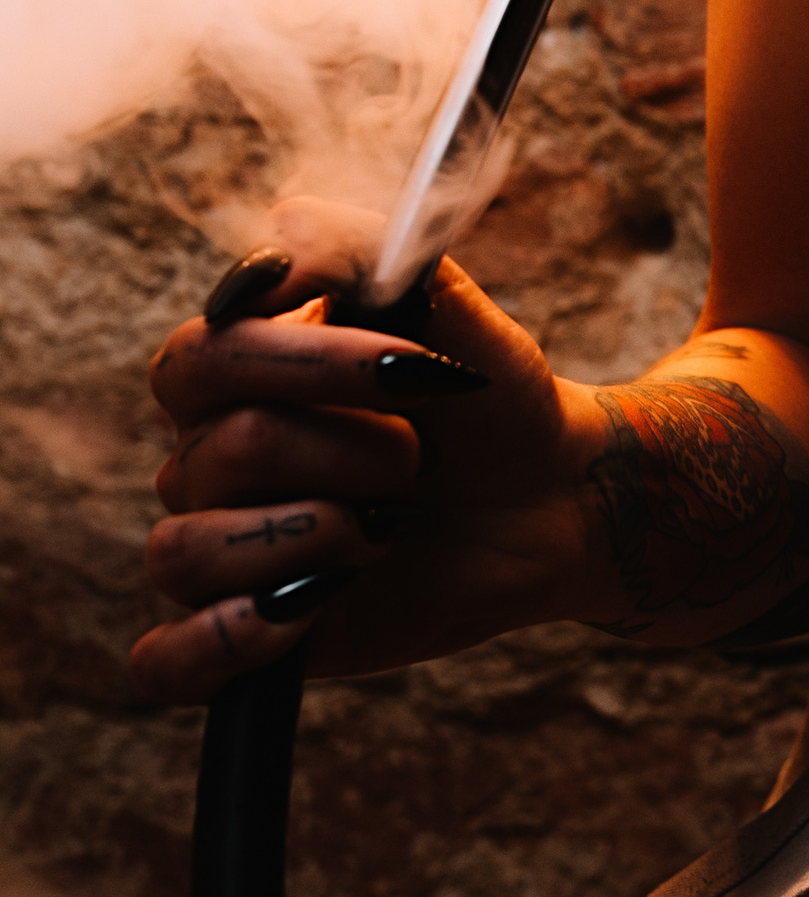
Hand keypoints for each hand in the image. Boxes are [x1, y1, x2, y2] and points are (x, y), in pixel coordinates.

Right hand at [133, 199, 594, 704]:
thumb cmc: (486, 393)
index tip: (411, 363)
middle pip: (222, 451)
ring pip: (185, 550)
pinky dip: (221, 640)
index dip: (304, 362)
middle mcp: (208, 460)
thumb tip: (276, 238)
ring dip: (312, 534)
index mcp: (235, 374)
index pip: (201, 357)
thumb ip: (359, 248)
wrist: (553, 496)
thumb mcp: (445, 302)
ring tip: (387, 527)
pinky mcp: (247, 637)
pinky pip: (167, 658)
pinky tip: (300, 609)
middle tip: (418, 455)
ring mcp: (221, 551)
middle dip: (349, 449)